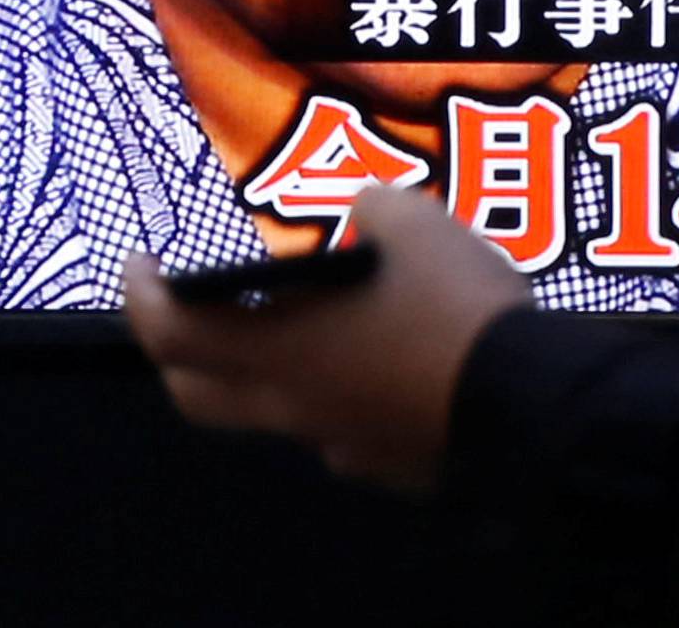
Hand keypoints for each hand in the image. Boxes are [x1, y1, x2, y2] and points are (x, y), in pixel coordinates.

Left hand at [123, 184, 531, 493]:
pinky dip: (339, 394)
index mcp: (274, 351)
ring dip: (269, 368)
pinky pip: (343, 432)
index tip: (141, 260)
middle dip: (177, 347)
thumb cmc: (451, 307)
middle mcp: (293, 409)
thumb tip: (364, 215)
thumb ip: (367, 208)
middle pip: (197, 394)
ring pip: (274, 414)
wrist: (540, 405)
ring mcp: (343, 447)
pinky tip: (381, 361)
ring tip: (310, 317)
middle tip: (190, 303)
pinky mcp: (393, 468)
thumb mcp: (407, 218)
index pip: (166, 335)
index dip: (139, 295)